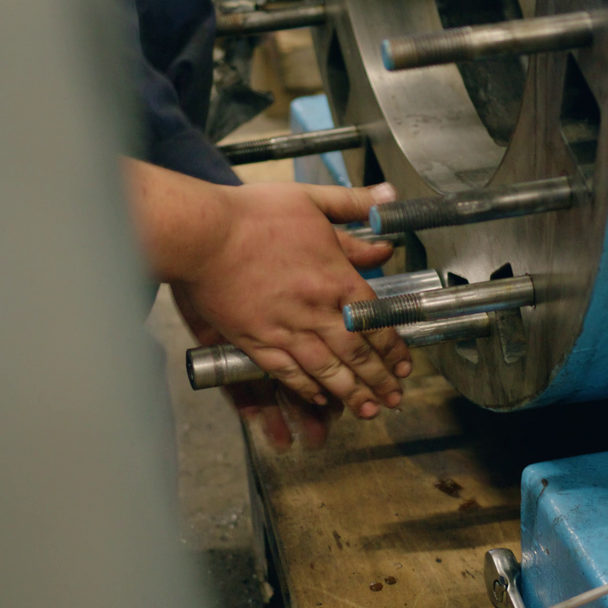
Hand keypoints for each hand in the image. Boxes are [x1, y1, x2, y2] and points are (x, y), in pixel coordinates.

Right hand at [172, 181, 410, 417]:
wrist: (203, 233)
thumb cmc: (253, 214)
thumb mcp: (311, 199)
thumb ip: (353, 204)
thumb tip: (388, 197)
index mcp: (335, 276)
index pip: (376, 319)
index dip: (393, 347)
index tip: (404, 364)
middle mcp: (315, 309)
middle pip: (356, 352)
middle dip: (380, 379)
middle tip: (395, 398)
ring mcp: (284, 328)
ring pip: (326, 369)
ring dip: (350, 392)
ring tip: (369, 410)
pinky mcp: (254, 339)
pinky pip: (285, 371)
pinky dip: (305, 387)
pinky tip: (319, 398)